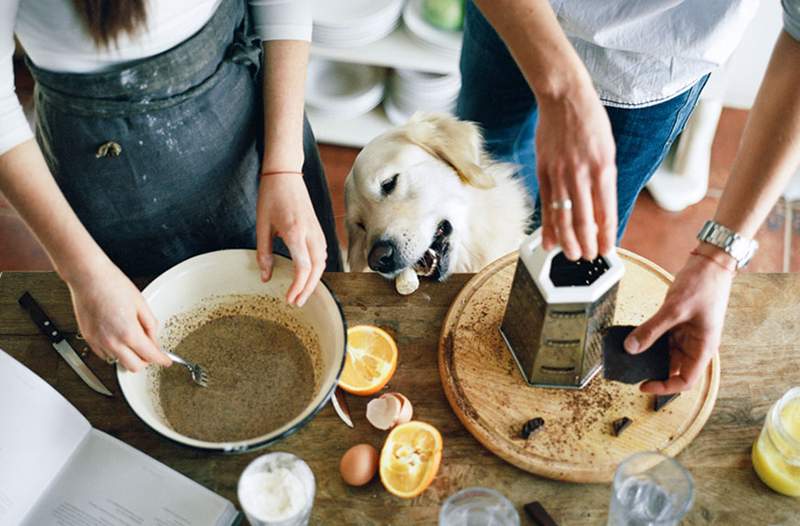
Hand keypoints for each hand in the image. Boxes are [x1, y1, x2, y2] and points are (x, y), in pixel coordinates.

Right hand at [66, 261, 170, 371]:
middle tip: (150, 350)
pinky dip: (114, 351)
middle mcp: (112, 342)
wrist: (88, 277)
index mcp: (128, 333)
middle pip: (134, 367)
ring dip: (128, 356)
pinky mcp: (88, 338)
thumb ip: (150, 325)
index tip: (165, 360)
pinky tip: (118, 338)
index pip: (150, 356)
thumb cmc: (112, 285)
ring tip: (132, 339)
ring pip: (118, 362)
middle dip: (145, 361)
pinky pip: (104, 354)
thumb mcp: (141, 304)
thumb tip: (154, 339)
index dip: (161, 359)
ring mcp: (98, 341)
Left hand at [256, 174, 326, 306]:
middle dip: (308, 289)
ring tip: (302, 292)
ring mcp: (317, 230)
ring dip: (314, 279)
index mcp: (296, 233)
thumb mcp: (262, 225)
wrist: (285, 173)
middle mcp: (311, 233)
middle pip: (317, 269)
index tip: (289, 299)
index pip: (304, 268)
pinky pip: (322, 253)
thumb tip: (265, 276)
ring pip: (322, 262)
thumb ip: (264, 253)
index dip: (298, 287)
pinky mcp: (318, 228)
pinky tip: (308, 273)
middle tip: (297, 302)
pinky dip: (317, 267)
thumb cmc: (271, 196)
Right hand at [536, 84, 616, 259]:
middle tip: (588, 258)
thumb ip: (603, 181)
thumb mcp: (607, 150)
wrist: (564, 98)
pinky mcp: (544, 171)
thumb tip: (600, 211)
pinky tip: (550, 240)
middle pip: (584, 219)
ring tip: (572, 255)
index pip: (606, 211)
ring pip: (564, 216)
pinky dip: (548, 225)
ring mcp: (560, 174)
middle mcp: (582, 174)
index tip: (607, 250)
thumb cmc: (590, 122)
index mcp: (603, 168)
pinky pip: (547, 204)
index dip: (606, 234)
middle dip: (587, 244)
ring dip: (568, 241)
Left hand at [624, 247, 734, 393]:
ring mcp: (686, 334)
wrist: (710, 263)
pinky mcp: (678, 324)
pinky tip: (633, 337)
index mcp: (703, 348)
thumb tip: (631, 348)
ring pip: (665, 353)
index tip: (644, 385)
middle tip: (629, 369)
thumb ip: (651, 329)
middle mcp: (696, 345)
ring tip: (628, 354)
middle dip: (653, 370)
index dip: (665, 387)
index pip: (686, 381)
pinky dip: (648, 339)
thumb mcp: (674, 309)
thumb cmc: (704, 285)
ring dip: (648, 354)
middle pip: (673, 368)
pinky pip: (661, 338)